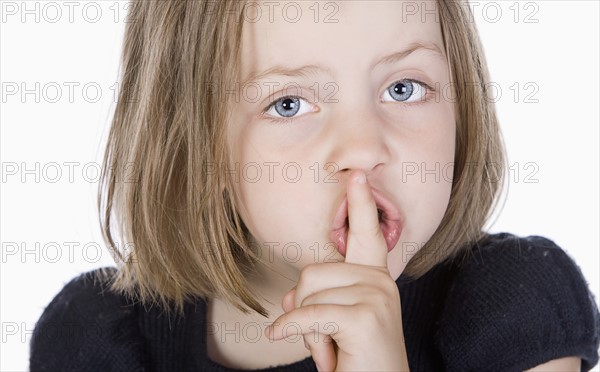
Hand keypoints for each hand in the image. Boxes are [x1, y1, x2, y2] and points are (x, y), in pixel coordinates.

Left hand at [265, 170, 409, 370]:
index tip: (358, 175)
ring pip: (306, 295)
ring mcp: (376, 296)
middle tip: (329, 340)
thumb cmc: (354, 360)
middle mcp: (381, 281)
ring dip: (307, 330)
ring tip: (334, 349)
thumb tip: (291, 294)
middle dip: (305, 311)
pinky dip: (294, 333)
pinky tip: (306, 351)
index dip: (361, 205)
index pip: (367, 235)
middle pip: (311, 273)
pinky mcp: (365, 317)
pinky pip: (307, 316)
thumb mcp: (331, 323)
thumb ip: (316, 298)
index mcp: (374, 278)